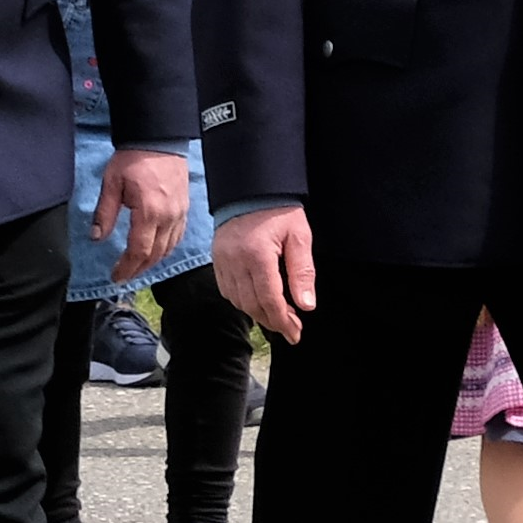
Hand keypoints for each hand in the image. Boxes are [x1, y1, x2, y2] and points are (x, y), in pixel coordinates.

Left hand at [93, 147, 191, 275]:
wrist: (159, 140)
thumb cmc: (132, 159)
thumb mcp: (111, 183)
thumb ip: (104, 212)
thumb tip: (96, 237)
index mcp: (149, 212)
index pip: (139, 250)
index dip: (127, 267)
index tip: (115, 277)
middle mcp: (168, 218)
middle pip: (155, 255)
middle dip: (138, 269)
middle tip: (123, 276)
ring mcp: (180, 214)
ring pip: (168, 249)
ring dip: (152, 262)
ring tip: (135, 268)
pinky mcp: (185, 210)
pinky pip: (177, 238)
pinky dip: (166, 249)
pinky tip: (155, 251)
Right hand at [218, 203, 318, 340]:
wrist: (249, 189)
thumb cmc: (279, 211)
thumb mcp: (299, 237)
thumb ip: (302, 272)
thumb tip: (306, 305)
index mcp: (258, 255)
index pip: (270, 300)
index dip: (283, 321)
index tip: (295, 334)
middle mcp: (235, 261)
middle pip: (252, 304)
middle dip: (272, 321)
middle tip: (290, 329)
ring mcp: (222, 260)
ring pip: (237, 301)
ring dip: (257, 313)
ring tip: (276, 316)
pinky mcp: (216, 258)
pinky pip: (226, 289)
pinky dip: (241, 301)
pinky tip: (256, 301)